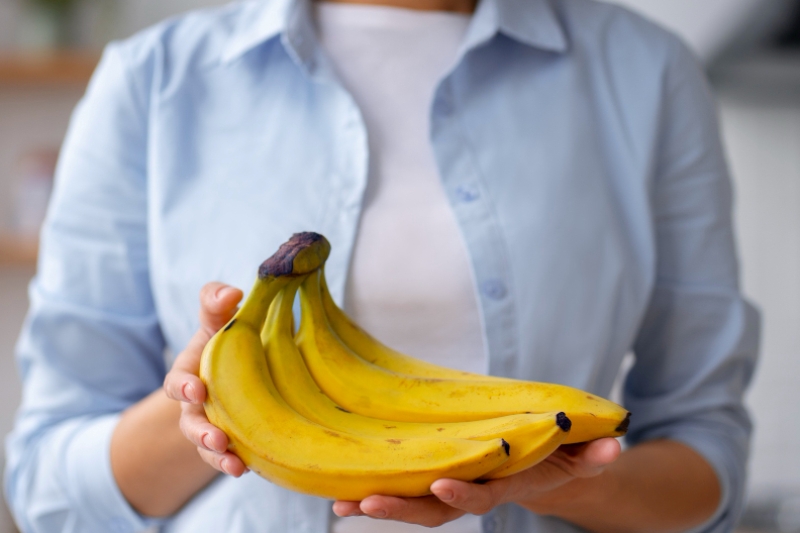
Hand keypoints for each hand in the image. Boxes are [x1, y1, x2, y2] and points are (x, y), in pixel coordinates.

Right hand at [163, 282, 247, 476]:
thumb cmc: (226, 340)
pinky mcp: (233, 443)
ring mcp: (213, 427)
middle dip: (200, 432)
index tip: (196, 390)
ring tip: (233, 464)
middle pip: (190, 423)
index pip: (178, 383)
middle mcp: (197, 406)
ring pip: (208, 447)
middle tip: (215, 438)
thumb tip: (231, 292)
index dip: (184, 388)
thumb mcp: (219, 319)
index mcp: (190, 375)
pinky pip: (229, 458)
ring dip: (217, 456)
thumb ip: (216, 302)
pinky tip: (247, 469)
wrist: (241, 368)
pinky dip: (235, 464)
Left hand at [332, 438, 620, 526]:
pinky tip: (343, 494)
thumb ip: (595, 454)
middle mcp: (476, 491)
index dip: (463, 494)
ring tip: (341, 505)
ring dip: (380, 504)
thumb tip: (614, 446)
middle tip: (366, 505)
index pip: (483, 497)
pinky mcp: (441, 474)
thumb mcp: (582, 455)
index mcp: (507, 486)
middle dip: (403, 510)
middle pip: (436, 511)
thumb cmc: (561, 456)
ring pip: (414, 504)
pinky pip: (408, 485)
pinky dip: (379, 490)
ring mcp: (457, 486)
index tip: (441, 486)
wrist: (546, 470)